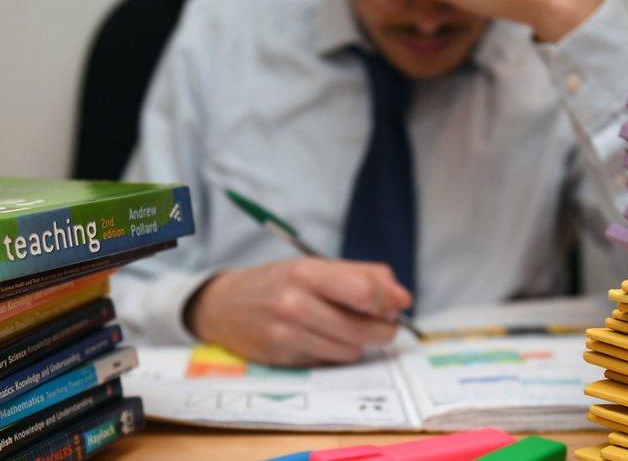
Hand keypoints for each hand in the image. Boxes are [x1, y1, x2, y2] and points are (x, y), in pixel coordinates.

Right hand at [186, 258, 412, 365]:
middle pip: (364, 328)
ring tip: (344, 327)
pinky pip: (330, 361)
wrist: (225, 305)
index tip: (397, 304)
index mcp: (306, 272)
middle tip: (383, 322)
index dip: (389, 302)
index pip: (364, 292)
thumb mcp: (314, 266)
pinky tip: (322, 338)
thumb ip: (362, 276)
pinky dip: (335, 352)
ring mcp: (287, 334)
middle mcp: (295, 304)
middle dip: (383, 328)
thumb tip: (402, 299)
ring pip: (351, 350)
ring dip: (358, 342)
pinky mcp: (284, 358)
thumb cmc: (278, 282)